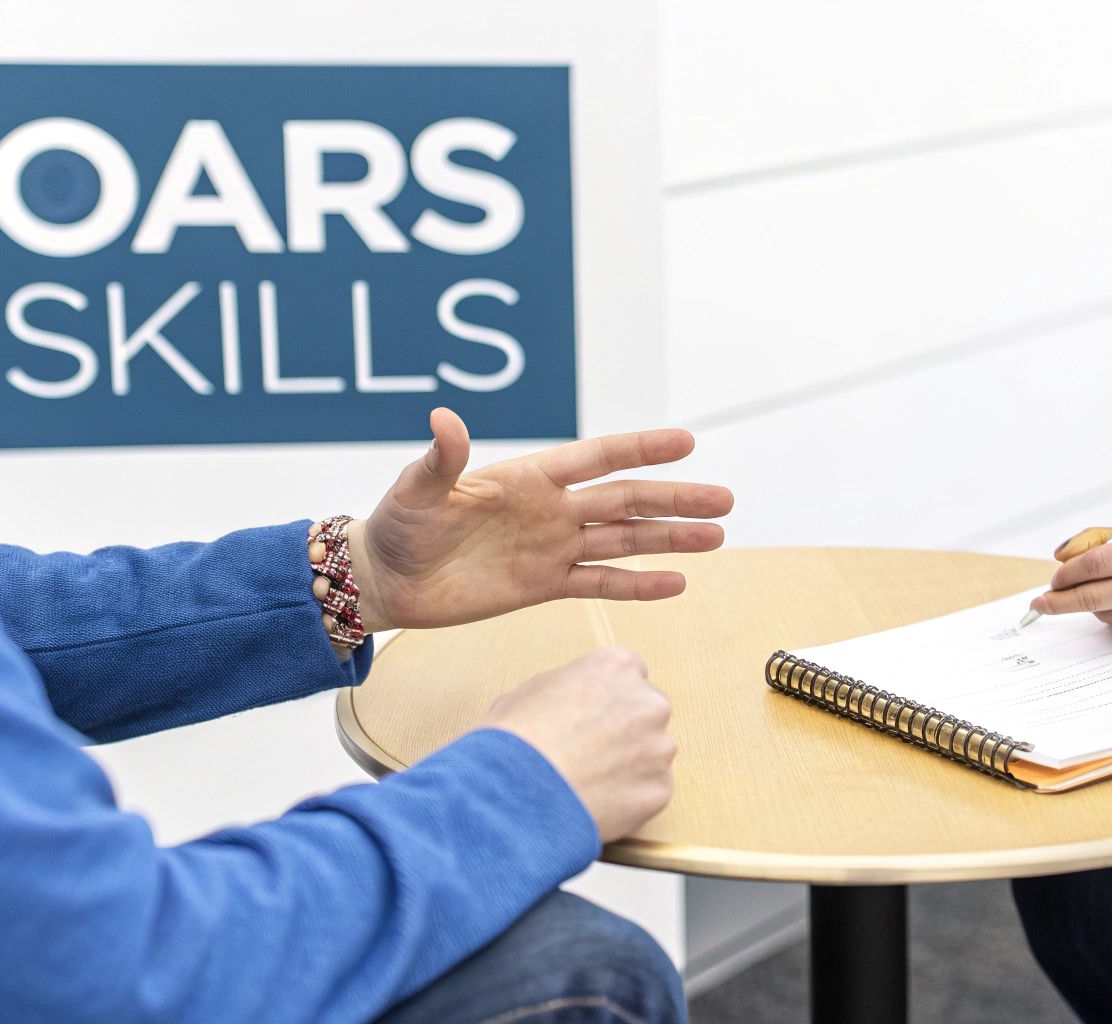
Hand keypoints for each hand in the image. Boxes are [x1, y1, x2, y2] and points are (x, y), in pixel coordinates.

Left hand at [347, 408, 734, 631]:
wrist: (386, 580)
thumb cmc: (398, 526)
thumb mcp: (417, 490)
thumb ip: (441, 459)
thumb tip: (444, 418)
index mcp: (528, 478)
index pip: (596, 458)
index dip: (639, 450)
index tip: (685, 442)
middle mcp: (551, 510)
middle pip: (626, 501)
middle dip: (675, 499)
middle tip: (724, 499)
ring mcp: (552, 548)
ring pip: (624, 541)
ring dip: (670, 538)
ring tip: (717, 535)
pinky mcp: (545, 586)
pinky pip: (601, 584)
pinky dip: (639, 585)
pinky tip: (677, 583)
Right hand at [482, 647, 674, 842]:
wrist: (514, 792)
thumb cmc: (514, 738)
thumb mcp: (529, 691)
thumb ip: (567, 689)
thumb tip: (569, 701)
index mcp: (617, 667)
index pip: (629, 675)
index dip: (608, 698)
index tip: (592, 717)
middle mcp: (648, 702)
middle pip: (647, 713)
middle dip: (625, 730)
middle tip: (590, 753)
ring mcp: (659, 748)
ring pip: (652, 754)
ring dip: (629, 766)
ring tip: (588, 783)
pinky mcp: (660, 790)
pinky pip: (649, 792)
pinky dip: (629, 800)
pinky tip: (595, 804)